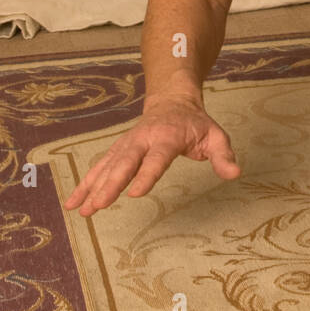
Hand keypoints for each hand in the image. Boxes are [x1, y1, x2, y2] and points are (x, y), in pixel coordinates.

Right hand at [63, 95, 240, 215]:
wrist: (173, 100)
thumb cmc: (196, 123)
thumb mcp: (216, 136)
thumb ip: (223, 155)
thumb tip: (235, 174)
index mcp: (167, 136)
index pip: (156, 158)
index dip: (146, 175)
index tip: (134, 193)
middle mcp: (143, 139)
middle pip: (125, 162)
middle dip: (111, 184)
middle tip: (99, 205)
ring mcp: (128, 144)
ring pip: (108, 165)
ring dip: (93, 187)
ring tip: (82, 210)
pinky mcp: (119, 149)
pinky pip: (100, 167)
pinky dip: (86, 183)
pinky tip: (74, 203)